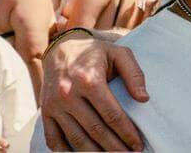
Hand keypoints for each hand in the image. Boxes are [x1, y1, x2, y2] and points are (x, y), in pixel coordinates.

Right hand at [40, 32, 148, 150]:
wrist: (62, 48)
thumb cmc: (96, 52)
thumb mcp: (119, 54)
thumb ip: (134, 74)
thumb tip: (144, 99)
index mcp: (89, 80)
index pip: (112, 115)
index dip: (127, 133)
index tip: (138, 145)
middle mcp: (69, 94)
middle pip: (96, 131)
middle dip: (115, 148)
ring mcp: (54, 105)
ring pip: (77, 139)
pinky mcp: (46, 112)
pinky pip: (54, 140)